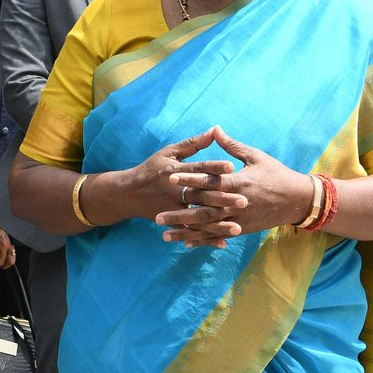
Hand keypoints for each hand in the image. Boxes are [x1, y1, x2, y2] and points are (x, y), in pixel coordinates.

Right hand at [131, 127, 245, 246]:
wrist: (128, 193)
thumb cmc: (151, 168)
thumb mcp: (169, 152)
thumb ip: (193, 144)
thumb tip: (214, 130)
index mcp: (175, 172)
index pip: (198, 169)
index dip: (215, 168)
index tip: (232, 168)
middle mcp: (175, 192)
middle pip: (202, 196)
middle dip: (223, 199)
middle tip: (244, 201)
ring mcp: (173, 209)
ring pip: (199, 218)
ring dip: (218, 224)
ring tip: (238, 228)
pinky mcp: (172, 222)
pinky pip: (192, 232)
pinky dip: (206, 239)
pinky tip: (223, 242)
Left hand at [166, 126, 312, 238]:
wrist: (298, 199)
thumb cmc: (277, 174)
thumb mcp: (255, 156)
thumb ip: (232, 146)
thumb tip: (215, 129)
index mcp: (238, 182)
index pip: (208, 181)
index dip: (188, 179)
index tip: (169, 176)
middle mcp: (236, 203)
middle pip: (202, 208)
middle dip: (179, 213)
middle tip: (157, 216)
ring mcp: (239, 219)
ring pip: (207, 227)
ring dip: (185, 231)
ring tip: (164, 234)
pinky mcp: (242, 229)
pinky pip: (218, 235)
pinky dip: (202, 240)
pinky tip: (186, 242)